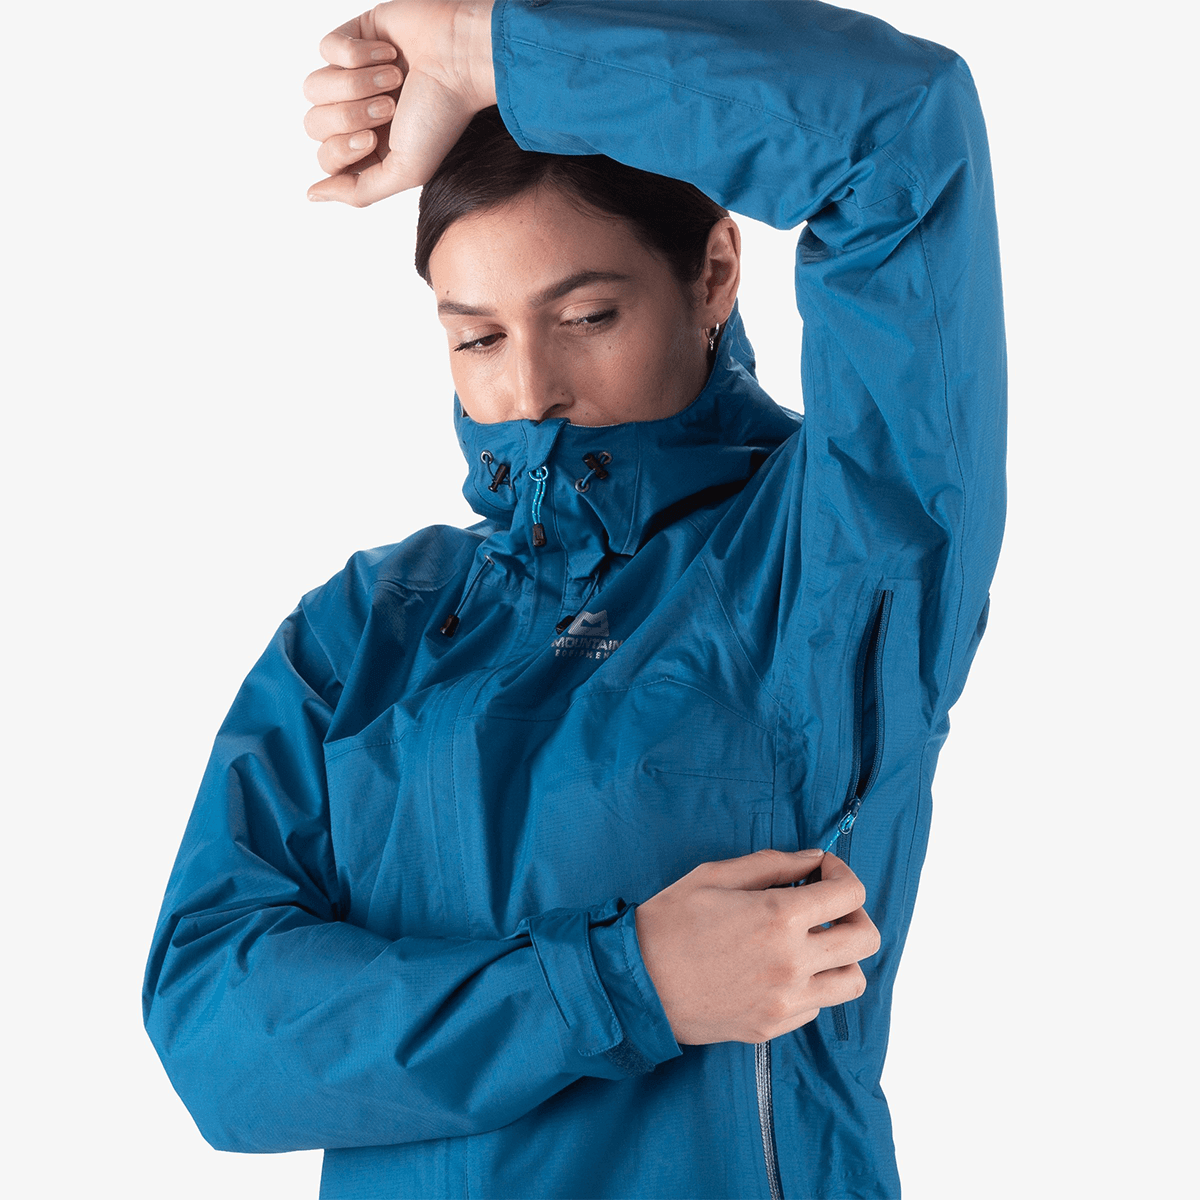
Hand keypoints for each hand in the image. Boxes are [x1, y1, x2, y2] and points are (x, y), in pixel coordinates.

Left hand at [303, 1, 496, 206]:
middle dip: (350, 116)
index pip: (326, 157)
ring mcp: (352, 75)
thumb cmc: (441, 116)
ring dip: (355, 84)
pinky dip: (358, 53)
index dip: (343, 148)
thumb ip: (359, 191)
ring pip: (314, 87)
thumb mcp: (405, 171)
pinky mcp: (353, 37)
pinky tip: (389, 53)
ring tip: (393, 78)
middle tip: (390, 106)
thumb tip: (314, 195)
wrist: (460, 60)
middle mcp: (358, 113)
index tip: (376, 136)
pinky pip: (326, 47)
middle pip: (314, 124)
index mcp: (370, 148)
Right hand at [633, 849, 879, 1044]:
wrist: (635, 983)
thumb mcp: (715, 875)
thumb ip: (772, 864)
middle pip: (866, 939)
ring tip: (812, 943)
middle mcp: (792, 962)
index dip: (842, 872)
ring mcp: (785, 1000)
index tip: (823, 870)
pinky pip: (818, 1005)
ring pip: (853, 981)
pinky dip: (812, 984)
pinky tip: (781, 969)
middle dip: (854, 913)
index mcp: (778, 917)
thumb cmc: (669, 922)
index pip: (850, 893)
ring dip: (841, 956)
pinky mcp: (773, 1027)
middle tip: (826, 906)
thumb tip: (814, 859)